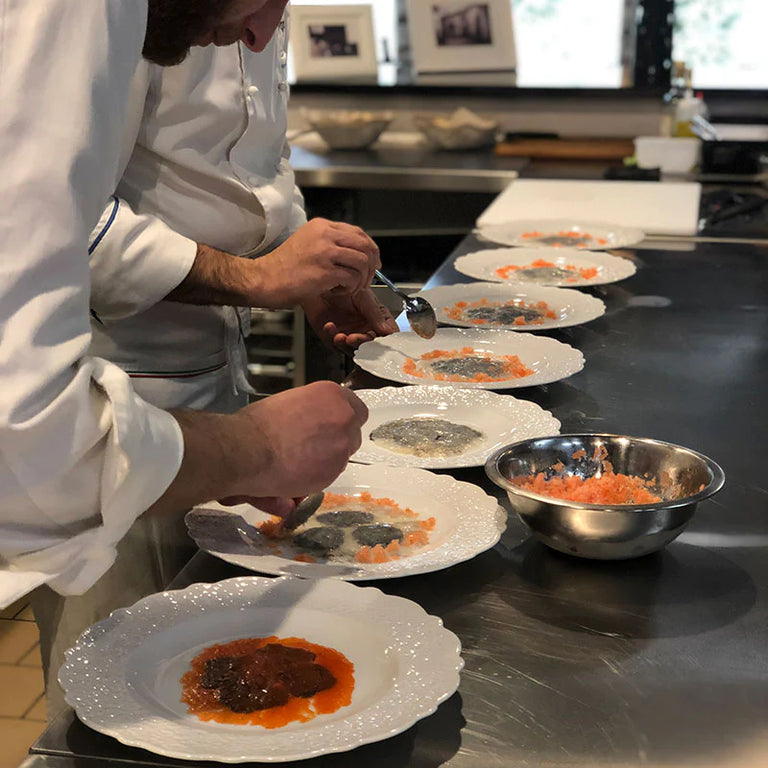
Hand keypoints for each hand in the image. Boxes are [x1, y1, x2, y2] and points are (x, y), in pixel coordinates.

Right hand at [227, 381, 367, 499]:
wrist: (247, 450)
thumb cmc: (258, 425)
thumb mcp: (289, 402)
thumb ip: (312, 411)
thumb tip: (313, 426)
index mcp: (332, 395)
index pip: (354, 407)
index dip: (342, 419)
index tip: (333, 426)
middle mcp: (343, 418)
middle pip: (352, 431)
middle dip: (337, 439)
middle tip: (314, 445)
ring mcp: (342, 445)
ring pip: (343, 454)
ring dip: (328, 458)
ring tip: (300, 460)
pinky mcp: (335, 470)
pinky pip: (332, 473)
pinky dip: (319, 475)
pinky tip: (298, 472)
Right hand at [249, 218, 380, 307]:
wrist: (264, 279)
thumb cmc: (283, 267)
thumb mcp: (307, 243)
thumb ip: (329, 243)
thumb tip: (355, 253)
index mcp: (321, 226)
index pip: (358, 232)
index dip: (370, 248)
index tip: (373, 261)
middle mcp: (325, 235)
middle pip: (365, 245)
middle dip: (371, 264)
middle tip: (368, 278)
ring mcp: (325, 253)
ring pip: (362, 262)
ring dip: (360, 279)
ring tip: (348, 287)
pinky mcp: (325, 272)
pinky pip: (352, 279)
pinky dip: (349, 288)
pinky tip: (337, 291)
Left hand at [303, 288, 398, 352]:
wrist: (325, 285)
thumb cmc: (347, 288)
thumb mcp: (365, 298)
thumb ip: (376, 316)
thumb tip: (388, 331)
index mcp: (377, 321)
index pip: (387, 336)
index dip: (384, 341)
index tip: (378, 341)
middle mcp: (365, 331)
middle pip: (369, 346)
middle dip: (361, 343)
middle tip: (353, 338)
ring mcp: (350, 336)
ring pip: (352, 350)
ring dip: (345, 344)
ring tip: (339, 336)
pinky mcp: (335, 338)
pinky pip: (335, 345)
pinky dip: (331, 337)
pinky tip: (330, 326)